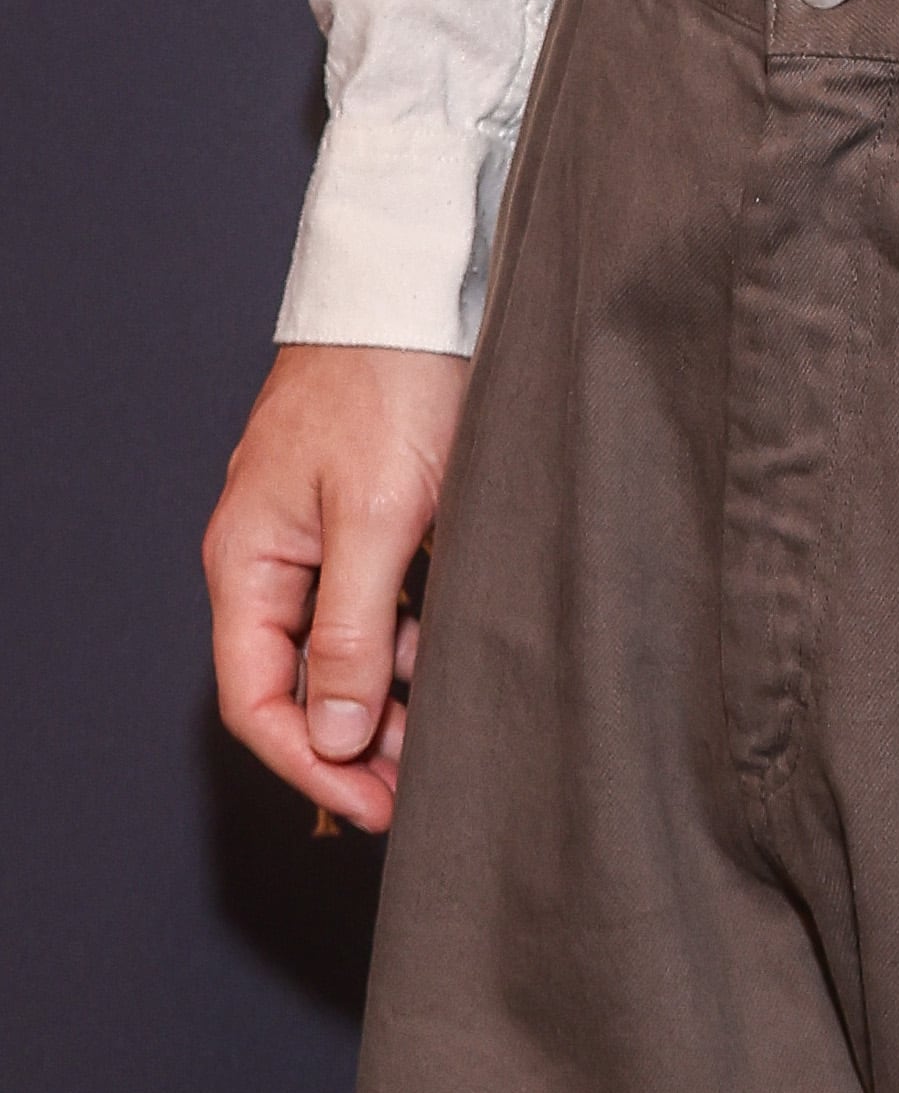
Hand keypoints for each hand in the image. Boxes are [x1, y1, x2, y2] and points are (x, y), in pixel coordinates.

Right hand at [205, 344, 465, 833]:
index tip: (375, 808)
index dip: (311, 764)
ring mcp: (317, 532)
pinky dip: (410, 641)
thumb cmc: (393, 381)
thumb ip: (349, 631)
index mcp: (249, 560)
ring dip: (387, 695)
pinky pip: (376, 602)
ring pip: (342, 645)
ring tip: (447, 732)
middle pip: (297, 681)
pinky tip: (455, 656)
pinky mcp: (368, 511)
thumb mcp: (377, 517)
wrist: (423, 284)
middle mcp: (272, 554)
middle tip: (419, 787)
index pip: (256, 699)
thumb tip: (329, 735)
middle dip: (352, 742)